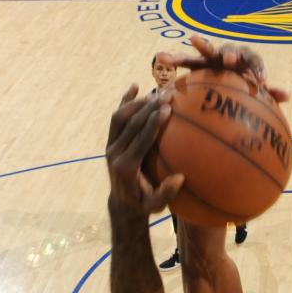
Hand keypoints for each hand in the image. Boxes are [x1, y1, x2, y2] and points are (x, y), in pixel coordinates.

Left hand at [105, 85, 183, 216]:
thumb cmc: (143, 204)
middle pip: (131, 123)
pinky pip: (117, 117)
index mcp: (126, 166)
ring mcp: (111, 145)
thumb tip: (180, 178)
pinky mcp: (111, 140)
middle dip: (149, 108)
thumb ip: (165, 193)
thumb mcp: (155, 206)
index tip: (167, 110)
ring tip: (159, 91)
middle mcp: (115, 152)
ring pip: (121, 116)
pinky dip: (125, 101)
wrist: (122, 203)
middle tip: (168, 95)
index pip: (140, 139)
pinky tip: (135, 86)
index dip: (153, 123)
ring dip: (139, 102)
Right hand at [171, 35, 289, 102]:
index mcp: (245, 60)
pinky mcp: (199, 61)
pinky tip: (163, 58)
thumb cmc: (244, 83)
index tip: (262, 82)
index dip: (259, 70)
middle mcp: (229, 54)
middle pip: (230, 49)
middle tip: (229, 60)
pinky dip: (177, 58)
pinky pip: (187, 60)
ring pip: (207, 49)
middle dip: (230, 53)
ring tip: (193, 39)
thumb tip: (287, 95)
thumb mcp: (254, 89)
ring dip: (202, 45)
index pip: (254, 61)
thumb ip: (269, 93)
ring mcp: (213, 55)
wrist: (227, 77)